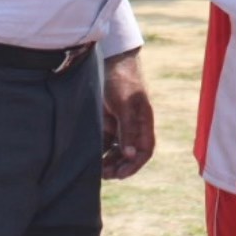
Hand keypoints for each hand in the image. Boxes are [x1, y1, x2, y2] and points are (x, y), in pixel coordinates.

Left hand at [102, 49, 154, 179]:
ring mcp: (121, 123)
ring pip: (117, 150)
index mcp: (144, 121)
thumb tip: (130, 154)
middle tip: (106, 175)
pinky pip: (105, 141)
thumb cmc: (122, 79)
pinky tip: (91, 159)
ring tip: (98, 171)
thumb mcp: (125, 104)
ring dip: (109, 161)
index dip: (135, 164)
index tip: (121, 174)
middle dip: (120, 166)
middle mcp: (134, 125)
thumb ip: (128, 129)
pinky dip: (100, 151)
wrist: (111, 60)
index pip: (145, 150)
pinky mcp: (108, 120)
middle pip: (130, 153)